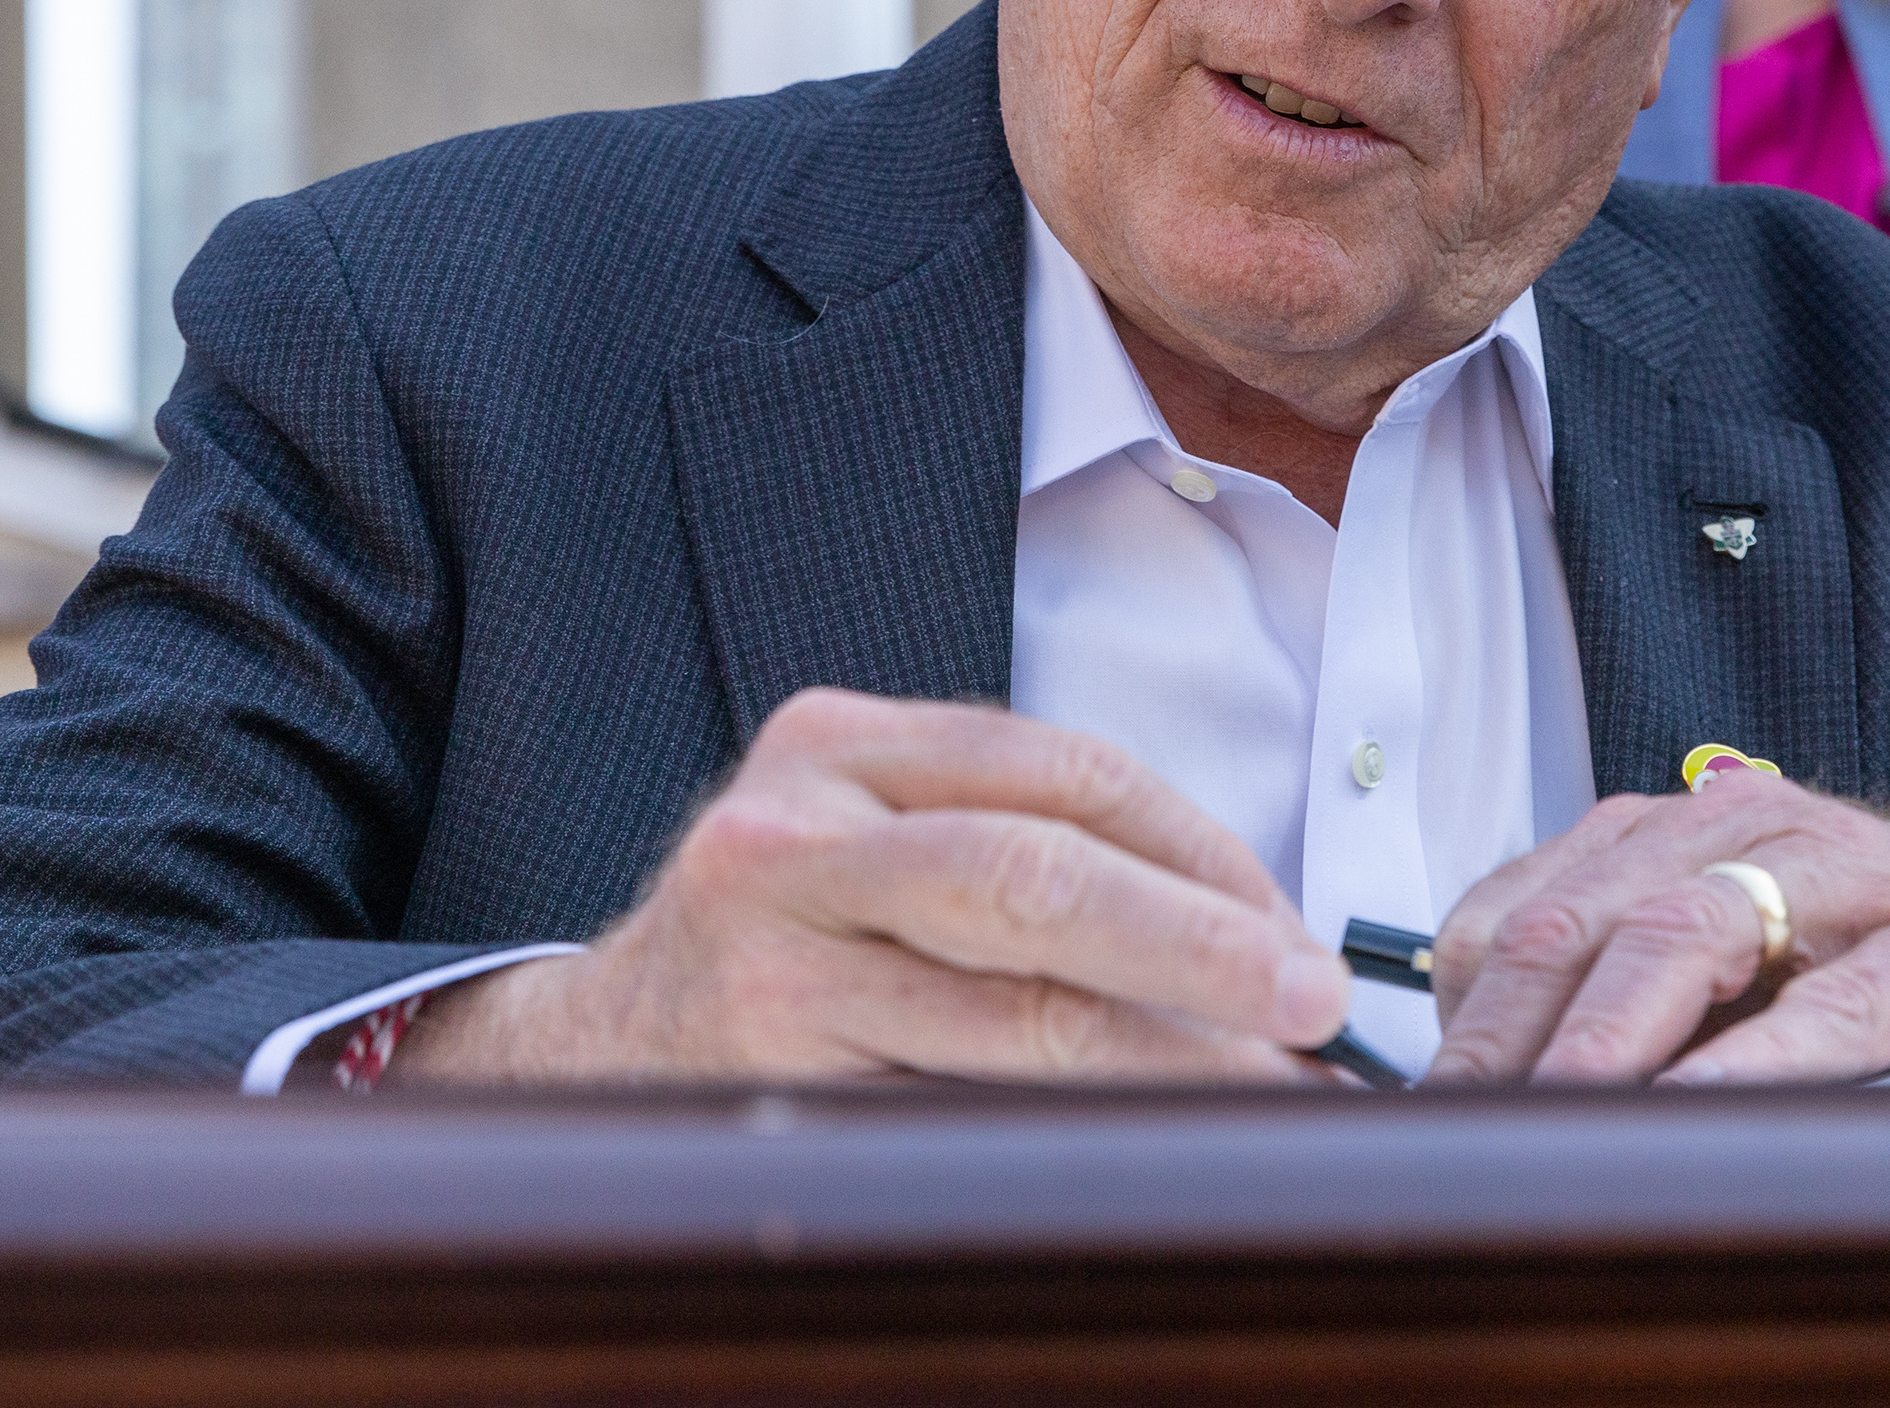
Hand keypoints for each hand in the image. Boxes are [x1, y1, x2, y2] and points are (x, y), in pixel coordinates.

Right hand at [393, 689, 1347, 1084]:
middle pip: (1042, 872)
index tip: (1293, 931)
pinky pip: (956, 1103)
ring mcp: (766, 957)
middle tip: (1313, 1006)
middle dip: (1202, 943)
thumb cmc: (777, 951)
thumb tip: (1250, 935)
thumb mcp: (867, 848)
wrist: (576, 1064)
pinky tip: (1144, 1148)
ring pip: (1012, 1007)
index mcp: (842, 740)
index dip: (1205, 853)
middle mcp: (793, 828)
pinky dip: (1074, 1127)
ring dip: (1166, 1058)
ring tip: (1266, 1093)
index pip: (1070, 772)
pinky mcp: (764, 1074)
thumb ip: (1012, 848)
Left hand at [1418, 769, 1889, 1086]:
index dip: (1467, 1006)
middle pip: (1591, 920)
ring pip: (1692, 935)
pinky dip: (1761, 1060)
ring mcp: (1850, 876)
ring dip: (1612, 1038)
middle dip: (1514, 1032)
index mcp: (1674, 829)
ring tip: (1561, 1114)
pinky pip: (1837, 1008)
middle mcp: (1750, 826)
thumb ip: (1606, 978)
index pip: (1529, 904)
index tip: (1425, 1100)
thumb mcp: (1720, 942)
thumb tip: (1473, 1083)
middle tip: (1466, 1126)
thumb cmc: (1859, 954)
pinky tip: (1707, 1107)